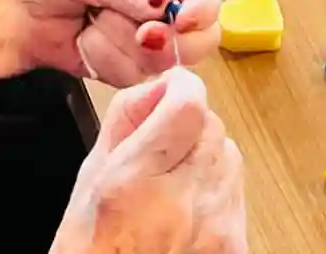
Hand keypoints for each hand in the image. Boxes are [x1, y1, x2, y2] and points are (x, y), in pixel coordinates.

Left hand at [0, 0, 223, 86]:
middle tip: (133, 30)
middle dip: (163, 37)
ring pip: (164, 61)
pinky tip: (81, 46)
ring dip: (121, 47)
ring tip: (88, 26)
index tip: (179, 20)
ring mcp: (136, 33)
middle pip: (199, 33)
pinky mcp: (118, 65)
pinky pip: (134, 79)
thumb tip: (166, 2)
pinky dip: (106, 64)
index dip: (202, 6)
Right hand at [50, 68, 248, 253]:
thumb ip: (125, 120)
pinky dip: (216, 193)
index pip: (189, 103)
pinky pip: (237, 195)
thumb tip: (157, 87)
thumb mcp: (88, 179)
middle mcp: (184, 205)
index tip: (170, 91)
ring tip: (173, 185)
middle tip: (163, 145)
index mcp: (137, 182)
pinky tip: (186, 213)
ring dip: (206, 158)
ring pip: (230, 157)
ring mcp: (216, 231)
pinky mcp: (235, 250)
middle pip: (213, 125)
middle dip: (189, 125)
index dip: (180, 88)